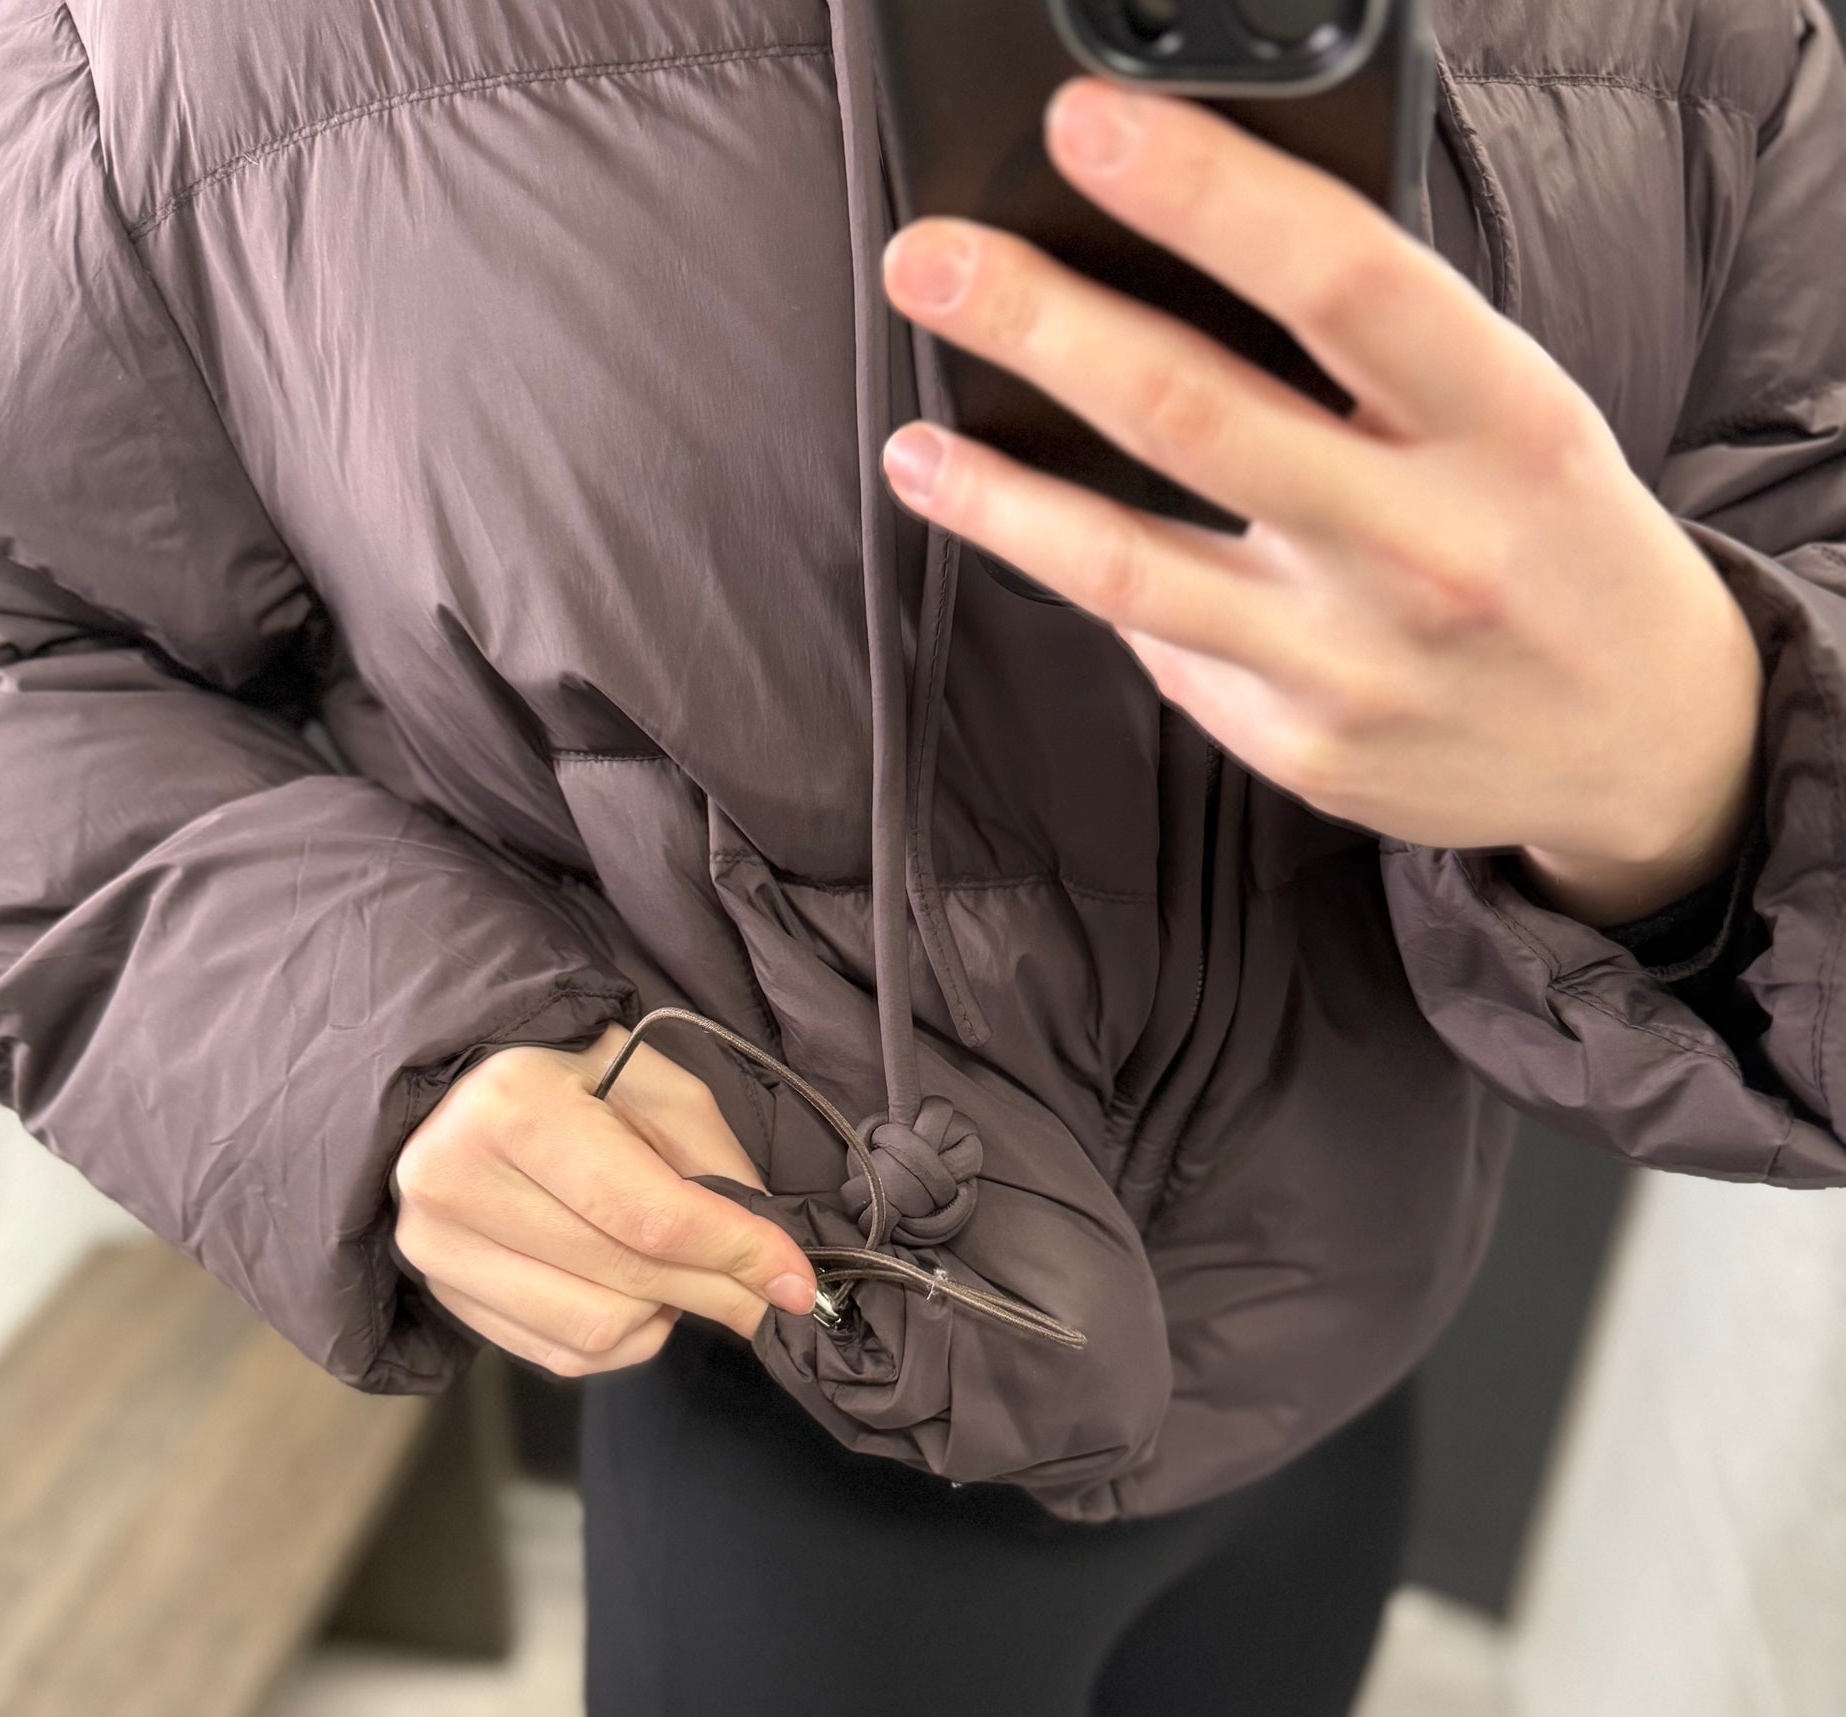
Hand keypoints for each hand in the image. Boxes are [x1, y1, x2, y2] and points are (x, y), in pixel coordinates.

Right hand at [391, 1025, 816, 1376]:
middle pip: (626, 1277)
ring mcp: (435, 1245)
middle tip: (767, 1294)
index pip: (649, 1214)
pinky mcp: (440, 1292)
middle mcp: (457, 1179)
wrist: (463, 1087)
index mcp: (516, 1105)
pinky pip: (561, 1354)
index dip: (736, 1253)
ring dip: (663, 1315)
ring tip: (677, 1273)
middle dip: (717, 1291)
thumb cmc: (575, 1075)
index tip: (797, 1281)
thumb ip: (715, 1169)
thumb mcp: (658, 1088)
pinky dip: (621, 1337)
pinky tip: (630, 1292)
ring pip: (596, 1328)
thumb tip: (773, 1264)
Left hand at [877, 77, 1763, 928]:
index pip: (1342, 279)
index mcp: (1505, 424)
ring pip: (1129, 563)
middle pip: (1193, 414)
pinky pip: (1162, 647)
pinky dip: (1098, 585)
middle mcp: (1425, 548)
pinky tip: (1050, 547)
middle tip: (931, 264)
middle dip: (1038, 324)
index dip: (1204, 194)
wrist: (1639, 747)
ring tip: (916, 443)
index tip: (1085, 129)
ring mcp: (1352, 664)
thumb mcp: (1519, 417)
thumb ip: (1381, 356)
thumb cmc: (1560, 548)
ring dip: (999, 494)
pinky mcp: (1298, 747)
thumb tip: (1187, 263)